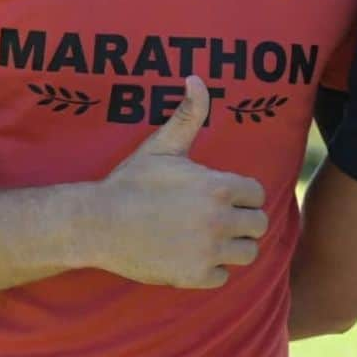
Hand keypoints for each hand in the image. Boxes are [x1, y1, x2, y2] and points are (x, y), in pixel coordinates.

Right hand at [83, 76, 267, 287]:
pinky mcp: (194, 277)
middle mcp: (219, 220)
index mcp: (218, 186)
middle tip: (219, 219)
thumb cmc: (132, 182)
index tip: (222, 196)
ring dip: (233, 247)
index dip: (241, 194)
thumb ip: (189, 114)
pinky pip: (223, 278)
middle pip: (258, 225)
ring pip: (248, 253)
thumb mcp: (162, 145)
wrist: (98, 224)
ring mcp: (208, 251)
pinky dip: (212, 270)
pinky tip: (192, 256)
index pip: (257, 194)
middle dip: (243, 221)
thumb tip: (197, 78)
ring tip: (211, 238)